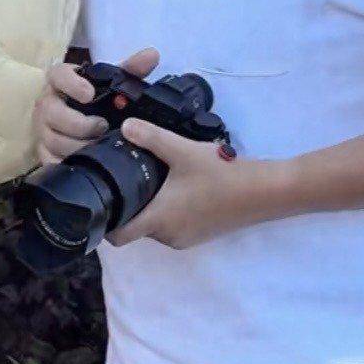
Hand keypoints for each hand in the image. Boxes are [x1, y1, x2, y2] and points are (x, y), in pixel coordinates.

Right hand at [32, 46, 159, 168]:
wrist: (80, 121)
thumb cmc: (95, 99)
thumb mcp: (111, 83)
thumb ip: (130, 69)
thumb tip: (152, 54)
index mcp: (60, 81)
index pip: (57, 75)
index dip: (71, 84)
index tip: (90, 94)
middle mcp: (46, 103)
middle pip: (51, 112)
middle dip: (78, 123)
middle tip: (102, 126)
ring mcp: (41, 129)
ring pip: (52, 140)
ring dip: (77, 145)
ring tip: (99, 146)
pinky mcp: (43, 152)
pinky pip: (50, 160)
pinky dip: (69, 162)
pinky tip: (86, 162)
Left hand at [109, 120, 285, 249]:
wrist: (264, 192)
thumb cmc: (220, 174)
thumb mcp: (182, 150)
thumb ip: (150, 137)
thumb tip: (124, 126)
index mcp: (158, 220)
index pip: (118, 236)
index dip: (104, 222)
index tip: (100, 200)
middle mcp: (168, 236)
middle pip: (135, 227)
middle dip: (128, 205)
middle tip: (123, 177)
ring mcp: (186, 237)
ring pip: (155, 225)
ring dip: (150, 206)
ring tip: (150, 177)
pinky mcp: (200, 234)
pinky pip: (173, 224)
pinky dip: (168, 209)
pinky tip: (176, 185)